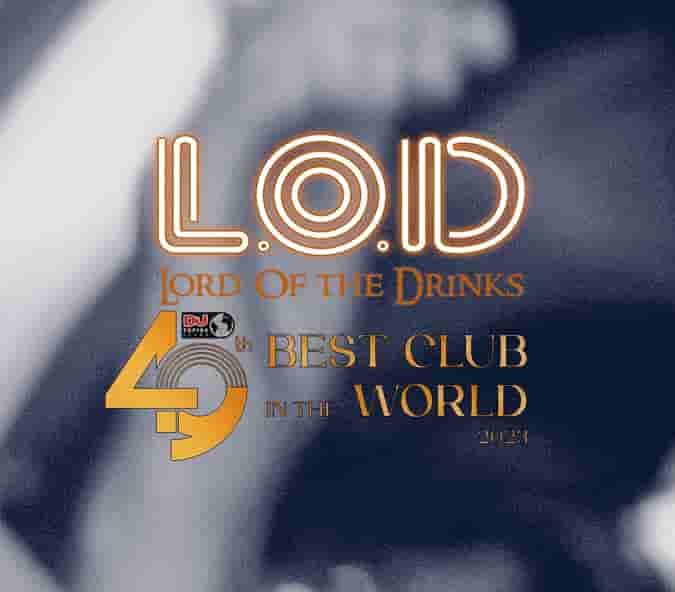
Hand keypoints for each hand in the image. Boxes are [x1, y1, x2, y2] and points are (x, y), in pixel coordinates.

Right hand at [83, 0, 515, 583]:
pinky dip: (334, 76)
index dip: (406, 26)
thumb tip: (410, 65)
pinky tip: (402, 89)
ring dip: (381, 39)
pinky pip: (256, 97)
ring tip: (452, 71)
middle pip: (302, 21)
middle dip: (404, 21)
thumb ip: (354, 145)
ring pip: (283, 38)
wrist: (213, 463)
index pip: (320, 36)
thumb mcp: (338, 233)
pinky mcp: (185, 202)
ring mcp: (190, 167)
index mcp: (241, 144)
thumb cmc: (274, 375)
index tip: (489, 45)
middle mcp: (209, 140)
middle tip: (485, 46)